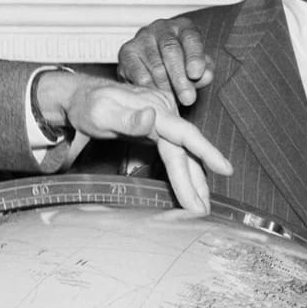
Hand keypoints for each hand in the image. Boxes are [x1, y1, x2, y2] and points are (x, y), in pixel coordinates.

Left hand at [35, 72, 231, 214]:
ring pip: (183, 153)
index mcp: (155, 107)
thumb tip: (150, 117)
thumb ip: (126, 118)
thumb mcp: (100, 111)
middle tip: (201, 210)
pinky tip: (191, 189)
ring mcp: (164, 120)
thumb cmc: (88, 105)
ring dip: (194, 180)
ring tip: (201, 207)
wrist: (82, 97)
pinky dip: (184, 171)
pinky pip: (176, 152)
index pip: (184, 132)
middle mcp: (165, 112)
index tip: (224, 169)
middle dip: (195, 182)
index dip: (205, 152)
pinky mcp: (160, 129)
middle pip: (184, 150)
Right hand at [116, 17, 213, 106]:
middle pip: (170, 50)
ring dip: (166, 86)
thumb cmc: (180, 66)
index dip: (194, 56)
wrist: (152, 67)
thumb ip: (204, 71)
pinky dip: (149, 88)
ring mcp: (141, 39)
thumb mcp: (197, 67)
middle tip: (188, 98)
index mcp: (183, 27)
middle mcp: (161, 28)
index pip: (191, 38)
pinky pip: (138, 74)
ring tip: (173, 100)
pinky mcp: (126, 52)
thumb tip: (205, 76)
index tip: (196, 75)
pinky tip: (156, 96)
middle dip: (180, 77)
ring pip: (155, 65)